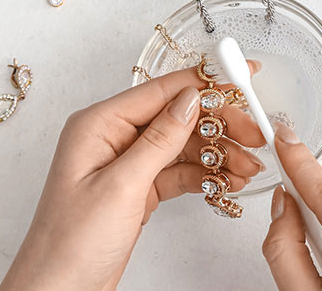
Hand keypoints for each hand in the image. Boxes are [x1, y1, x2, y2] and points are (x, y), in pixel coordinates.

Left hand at [0, 63, 264, 290]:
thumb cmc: (69, 245)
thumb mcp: (121, 186)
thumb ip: (159, 139)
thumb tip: (190, 100)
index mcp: (99, 124)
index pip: (161, 91)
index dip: (204, 82)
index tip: (238, 77)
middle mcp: (114, 137)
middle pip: (178, 116)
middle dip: (219, 125)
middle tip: (253, 134)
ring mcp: (128, 162)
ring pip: (183, 144)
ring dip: (218, 154)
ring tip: (247, 166)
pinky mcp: (140, 186)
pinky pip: (179, 170)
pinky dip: (205, 174)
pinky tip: (228, 180)